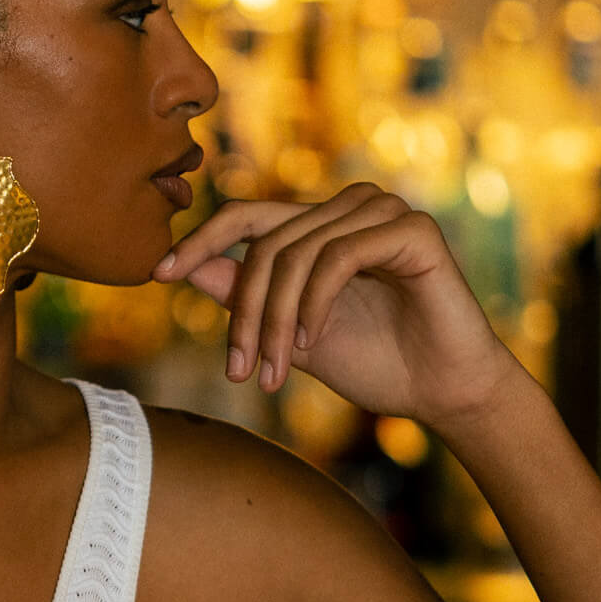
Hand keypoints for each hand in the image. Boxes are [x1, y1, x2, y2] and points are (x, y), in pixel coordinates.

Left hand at [154, 184, 516, 430]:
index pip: (245, 217)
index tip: (159, 274)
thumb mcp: (290, 333)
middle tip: (238, 371)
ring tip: (273, 370)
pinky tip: (310, 341)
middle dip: (244, 312)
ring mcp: (383, 212)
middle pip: (265, 243)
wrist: (441, 393)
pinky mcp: (412, 229)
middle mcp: (349, 208)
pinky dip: (314, 303)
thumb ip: (246, 297)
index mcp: (320, 225)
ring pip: (297, 252)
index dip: (199, 241)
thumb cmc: (375, 362)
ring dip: (275, 318)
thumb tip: (186, 270)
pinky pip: (338, 256)